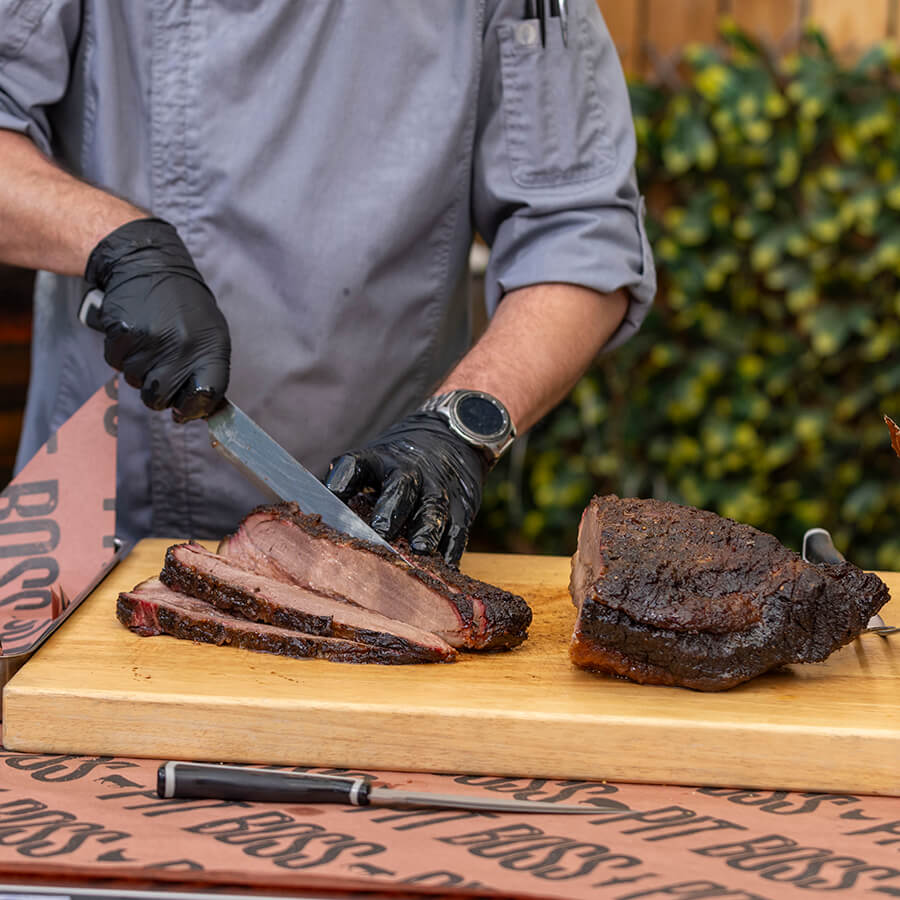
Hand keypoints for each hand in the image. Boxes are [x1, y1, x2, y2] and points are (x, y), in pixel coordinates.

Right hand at [84, 217, 229, 421]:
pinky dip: (120, 354)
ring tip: (148, 340)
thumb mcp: (209, 331)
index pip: (207, 395)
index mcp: (212, 347)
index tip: (185, 409)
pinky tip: (132, 332)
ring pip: (134, 382)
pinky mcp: (124, 334)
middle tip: (159, 368)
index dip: (194, 408)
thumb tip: (201, 408)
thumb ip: (207, 369)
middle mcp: (184, 346)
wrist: (147, 262)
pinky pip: (115, 364)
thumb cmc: (181, 303)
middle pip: (161, 398)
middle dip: (157, 391)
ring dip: (137, 369)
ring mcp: (153, 341)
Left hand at [326, 412, 489, 565]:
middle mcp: (411, 472)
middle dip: (391, 509)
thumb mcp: (374, 462)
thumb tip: (314, 516)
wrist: (454, 439)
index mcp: (381, 460)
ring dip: (427, 529)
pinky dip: (451, 550)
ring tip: (420, 549)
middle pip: (402, 486)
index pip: (357, 464)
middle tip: (381, 532)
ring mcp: (440, 490)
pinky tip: (444, 568)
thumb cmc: (400, 464)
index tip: (332, 494)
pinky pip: (459, 531)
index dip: (343, 478)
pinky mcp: (464, 508)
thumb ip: (346, 487)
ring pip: (434, 509)